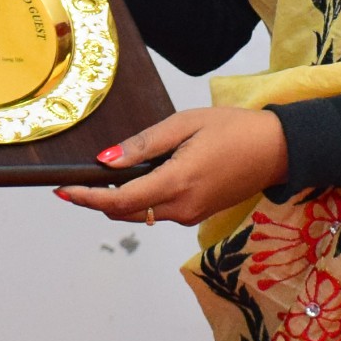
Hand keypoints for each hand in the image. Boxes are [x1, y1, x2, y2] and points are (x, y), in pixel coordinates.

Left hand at [57, 106, 288, 227]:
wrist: (277, 150)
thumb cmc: (235, 130)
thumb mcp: (185, 124)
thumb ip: (144, 145)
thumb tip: (106, 161)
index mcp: (177, 182)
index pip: (120, 200)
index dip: (87, 198)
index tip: (63, 191)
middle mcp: (181, 207)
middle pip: (125, 213)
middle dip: (98, 200)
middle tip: (77, 182)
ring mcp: (190, 215)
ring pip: (140, 214)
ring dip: (121, 199)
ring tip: (113, 172)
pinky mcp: (196, 216)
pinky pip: (159, 211)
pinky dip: (143, 198)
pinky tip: (146, 175)